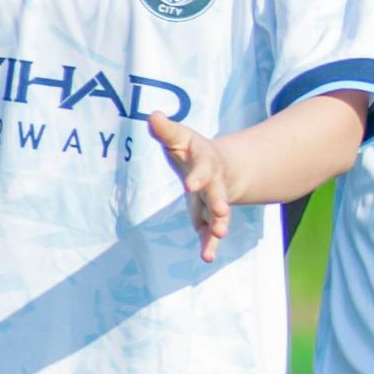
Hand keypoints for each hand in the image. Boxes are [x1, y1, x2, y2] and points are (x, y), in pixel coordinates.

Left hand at [146, 112, 238, 260]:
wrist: (221, 168)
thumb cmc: (194, 151)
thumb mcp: (180, 138)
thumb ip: (166, 130)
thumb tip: (152, 115)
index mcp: (206, 164)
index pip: (202, 169)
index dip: (197, 176)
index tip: (190, 185)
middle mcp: (214, 184)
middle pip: (217, 194)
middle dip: (218, 202)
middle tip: (220, 210)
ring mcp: (213, 203)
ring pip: (218, 216)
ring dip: (219, 225)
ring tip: (219, 236)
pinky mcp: (208, 219)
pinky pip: (209, 233)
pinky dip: (209, 245)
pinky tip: (206, 258)